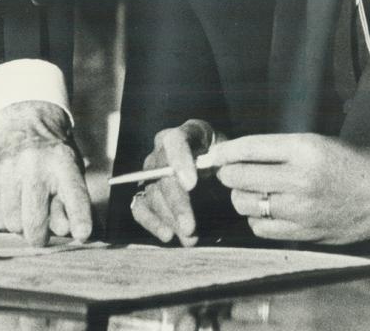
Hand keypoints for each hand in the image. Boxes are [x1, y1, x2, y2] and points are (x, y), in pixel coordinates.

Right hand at [0, 101, 92, 245]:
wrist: (25, 125)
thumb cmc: (53, 159)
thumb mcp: (71, 174)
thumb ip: (71, 204)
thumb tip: (65, 230)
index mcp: (63, 163)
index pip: (74, 195)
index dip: (80, 218)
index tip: (83, 234)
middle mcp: (34, 164)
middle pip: (34, 222)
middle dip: (40, 237)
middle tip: (41, 233)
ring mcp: (8, 169)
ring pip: (12, 224)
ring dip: (20, 226)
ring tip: (26, 211)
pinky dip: (4, 221)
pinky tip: (12, 206)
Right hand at [129, 119, 215, 246]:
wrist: (214, 164)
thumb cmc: (225, 157)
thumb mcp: (230, 154)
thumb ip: (226, 161)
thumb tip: (224, 175)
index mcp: (186, 132)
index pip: (175, 141)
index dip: (180, 162)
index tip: (191, 185)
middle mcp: (162, 149)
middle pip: (162, 174)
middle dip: (176, 203)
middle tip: (190, 227)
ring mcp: (151, 170)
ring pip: (152, 194)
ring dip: (169, 218)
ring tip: (189, 237)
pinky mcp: (145, 191)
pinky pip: (139, 206)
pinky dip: (152, 222)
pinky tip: (168, 235)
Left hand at [209, 133, 369, 244]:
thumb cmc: (356, 165)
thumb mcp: (320, 142)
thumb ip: (282, 148)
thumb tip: (241, 153)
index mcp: (305, 149)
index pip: (250, 148)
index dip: (225, 151)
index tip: (213, 154)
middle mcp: (299, 179)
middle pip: (240, 177)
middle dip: (228, 173)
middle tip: (229, 171)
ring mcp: (300, 210)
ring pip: (246, 204)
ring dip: (241, 196)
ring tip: (250, 190)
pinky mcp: (303, 233)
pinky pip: (261, 228)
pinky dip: (256, 219)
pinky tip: (265, 210)